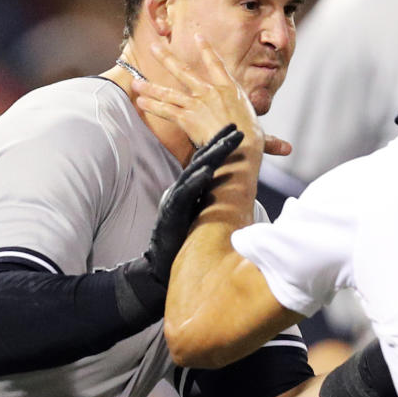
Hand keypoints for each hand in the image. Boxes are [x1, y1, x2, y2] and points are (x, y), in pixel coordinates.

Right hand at [115, 126, 243, 324]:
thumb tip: (230, 189)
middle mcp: (182, 190)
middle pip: (203, 161)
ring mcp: (176, 200)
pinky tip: (208, 170)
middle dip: (220, 143)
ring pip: (195, 173)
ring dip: (211, 156)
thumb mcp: (199, 215)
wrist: (159, 268)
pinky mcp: (172, 214)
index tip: (238, 130)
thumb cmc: (182, 241)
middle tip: (238, 128)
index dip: (221, 145)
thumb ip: (210, 199)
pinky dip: (196, 181)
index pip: (208, 162)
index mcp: (190, 189)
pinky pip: (185, 195)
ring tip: (227, 142)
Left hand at [134, 36, 290, 155]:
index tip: (198, 37)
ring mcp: (197, 103)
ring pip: (169, 92)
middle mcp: (211, 92)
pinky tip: (140, 102)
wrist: (240, 146)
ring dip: (151, 87)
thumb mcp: (261, 136)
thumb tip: (287, 149)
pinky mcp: (186, 117)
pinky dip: (152, 106)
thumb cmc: (253, 141)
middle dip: (167, 57)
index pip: (216, 64)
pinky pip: (165, 110)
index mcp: (229, 90)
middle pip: (184, 71)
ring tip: (136, 82)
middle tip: (154, 45)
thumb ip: (270, 141)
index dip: (206, 50)